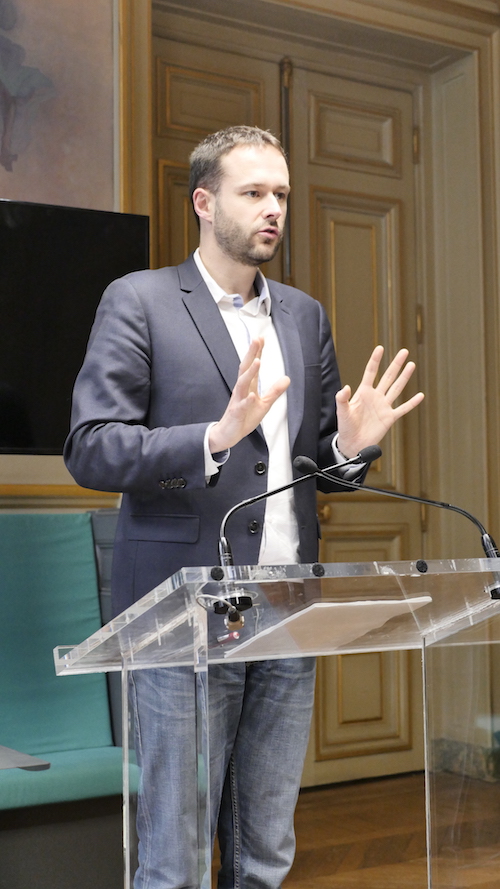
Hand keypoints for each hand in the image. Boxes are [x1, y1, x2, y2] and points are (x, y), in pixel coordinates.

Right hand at [209, 338, 289, 452]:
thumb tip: (287, 378)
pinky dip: (247, 401)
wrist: (227, 434)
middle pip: (245, 369)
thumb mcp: (263, 404)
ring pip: (242, 384)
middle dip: (251, 355)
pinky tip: (252, 395)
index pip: (252, 366)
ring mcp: (238, 401)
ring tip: (257, 362)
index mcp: (247, 387)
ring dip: (250, 373)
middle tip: (256, 340)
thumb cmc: (243, 418)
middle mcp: (241, 391)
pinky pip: (242, 406)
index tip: (261, 338)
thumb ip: (274, 391)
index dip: (257, 353)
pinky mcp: (237, 413)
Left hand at [336, 345, 423, 457]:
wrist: (352, 444)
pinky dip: (411, 403)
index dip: (375, 360)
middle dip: (395, 364)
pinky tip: (420, 395)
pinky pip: (402, 409)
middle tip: (404, 351)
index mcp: (363, 392)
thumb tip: (345, 388)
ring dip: (404, 377)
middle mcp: (375, 397)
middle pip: (388, 377)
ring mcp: (383, 406)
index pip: (370, 372)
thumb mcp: (342, 412)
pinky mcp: (389, 418)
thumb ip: (342, 399)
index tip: (380, 348)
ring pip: (396, 389)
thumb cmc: (345, 427)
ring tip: (411, 365)